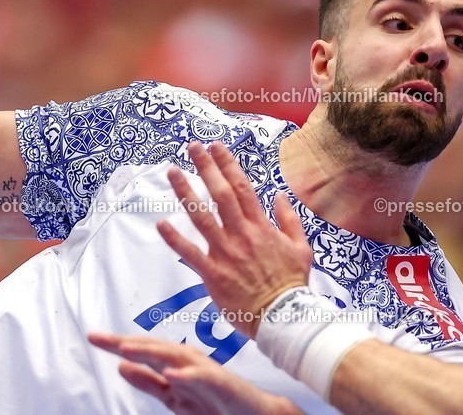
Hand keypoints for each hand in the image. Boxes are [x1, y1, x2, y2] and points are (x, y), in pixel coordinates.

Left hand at [88, 332, 302, 414]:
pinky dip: (186, 374)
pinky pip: (201, 377)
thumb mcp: (174, 397)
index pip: (141, 352)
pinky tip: (170, 373)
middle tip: (98, 337)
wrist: (255, 413)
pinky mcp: (221, 382)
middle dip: (125, 342)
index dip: (116, 344)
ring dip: (148, 352)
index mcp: (173, 365)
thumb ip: (149, 382)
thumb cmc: (215, 403)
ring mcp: (203, 370)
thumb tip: (122, 366)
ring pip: (172, 356)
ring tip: (124, 348)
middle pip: (151, 348)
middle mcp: (186, 362)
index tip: (92, 336)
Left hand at [160, 142, 312, 337]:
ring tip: (173, 172)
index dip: (228, 164)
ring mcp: (226, 253)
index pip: (242, 187)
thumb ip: (290, 220)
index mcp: (261, 226)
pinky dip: (175, 239)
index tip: (216, 147)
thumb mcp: (302, 247)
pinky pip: (191, 253)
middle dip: (205, 167)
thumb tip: (280, 195)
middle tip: (192, 147)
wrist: (284, 317)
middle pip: (220, 194)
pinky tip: (161, 224)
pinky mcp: (213, 274)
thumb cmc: (292, 284)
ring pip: (202, 217)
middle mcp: (241, 234)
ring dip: (186, 193)